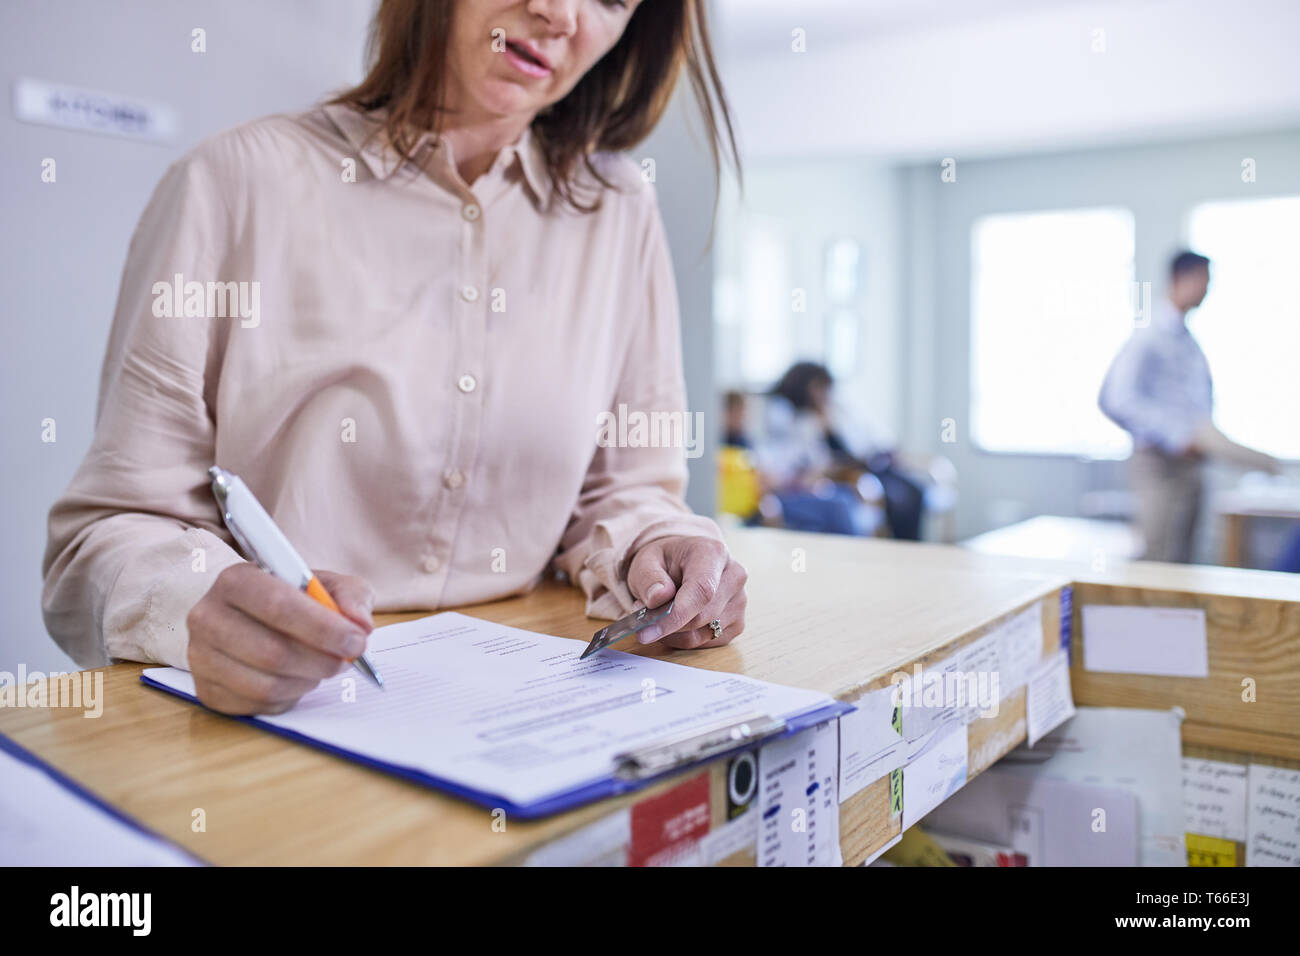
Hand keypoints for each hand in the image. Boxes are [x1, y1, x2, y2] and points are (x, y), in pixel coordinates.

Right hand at [186, 564, 374, 714]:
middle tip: (347, 659)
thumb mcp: (328, 584)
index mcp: (236, 579)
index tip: (357, 640)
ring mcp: (201, 656)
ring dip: (308, 680)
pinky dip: (290, 696)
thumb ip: (351, 596)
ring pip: (267, 684)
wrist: (251, 618)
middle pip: (273, 652)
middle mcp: (208, 616)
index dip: (323, 627)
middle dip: (322, 661)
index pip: (278, 606)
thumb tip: (360, 625)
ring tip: (321, 666)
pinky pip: (258, 705)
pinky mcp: (206, 690)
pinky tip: (297, 678)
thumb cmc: (294, 599)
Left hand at [625, 535, 747, 649]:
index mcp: (713, 553)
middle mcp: (734, 576)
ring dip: (673, 633)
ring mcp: (740, 601)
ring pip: (703, 634)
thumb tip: (657, 598)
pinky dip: (684, 639)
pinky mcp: (738, 622)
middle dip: (668, 626)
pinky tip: (676, 623)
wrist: (681, 564)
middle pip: (701, 617)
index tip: (647, 632)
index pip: (701, 590)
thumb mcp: (646, 561)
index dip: (675, 616)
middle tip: (642, 619)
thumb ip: (649, 578)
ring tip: (659, 615)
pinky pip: (707, 642)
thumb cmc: (665, 562)